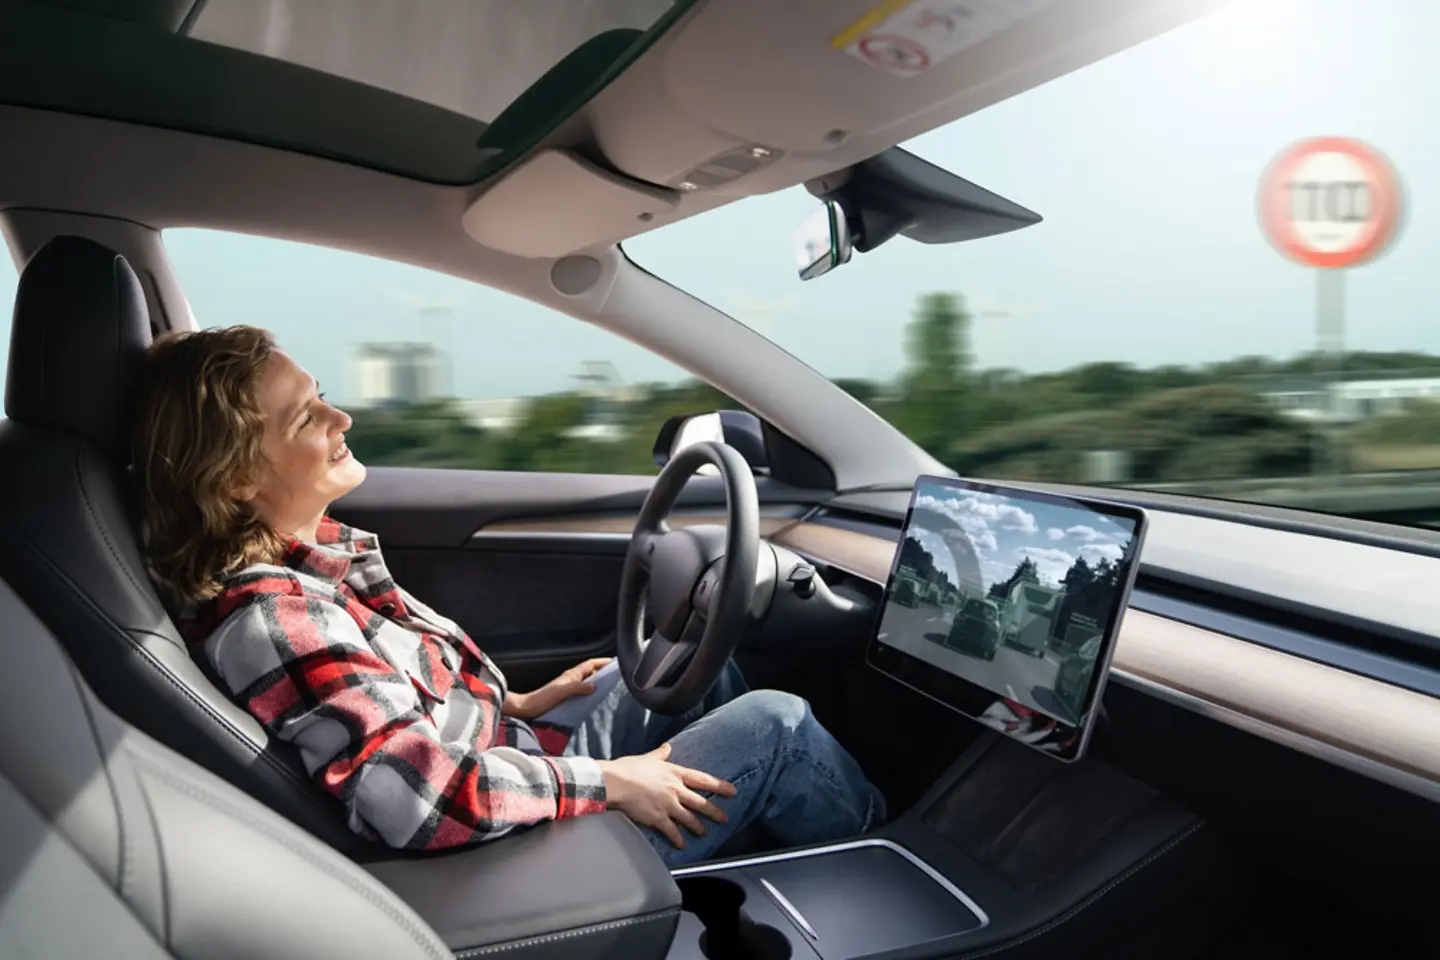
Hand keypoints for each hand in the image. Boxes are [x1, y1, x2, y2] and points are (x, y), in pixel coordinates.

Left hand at [503, 657, 611, 719]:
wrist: (526, 709)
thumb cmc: (542, 700)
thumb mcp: (562, 691)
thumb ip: (578, 687)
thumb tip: (594, 686)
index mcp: (571, 675)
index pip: (590, 664)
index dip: (602, 662)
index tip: (615, 662)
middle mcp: (570, 679)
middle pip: (590, 672)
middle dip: (603, 671)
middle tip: (616, 675)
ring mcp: (567, 688)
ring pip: (587, 681)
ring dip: (597, 682)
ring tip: (609, 687)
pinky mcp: (565, 697)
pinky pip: (582, 691)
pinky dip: (590, 692)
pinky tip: (593, 699)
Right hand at [597, 743, 737, 849]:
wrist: (616, 782)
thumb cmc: (629, 768)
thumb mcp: (648, 758)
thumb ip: (660, 754)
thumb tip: (668, 747)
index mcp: (674, 773)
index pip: (702, 779)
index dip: (719, 785)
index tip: (732, 790)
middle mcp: (675, 790)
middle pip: (700, 802)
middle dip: (714, 811)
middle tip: (724, 818)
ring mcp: (668, 805)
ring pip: (689, 818)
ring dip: (698, 827)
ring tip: (704, 833)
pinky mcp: (658, 818)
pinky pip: (672, 831)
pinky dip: (678, 839)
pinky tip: (682, 845)